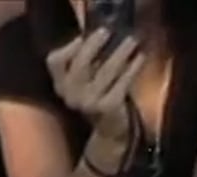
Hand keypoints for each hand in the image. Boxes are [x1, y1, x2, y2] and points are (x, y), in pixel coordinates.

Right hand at [46, 29, 145, 145]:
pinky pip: (122, 82)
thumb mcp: (85, 76)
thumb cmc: (98, 92)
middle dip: (94, 45)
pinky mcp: (108, 107)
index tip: (80, 37)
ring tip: (132, 40)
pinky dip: (133, 68)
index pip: (55, 62)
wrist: (109, 127)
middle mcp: (70, 94)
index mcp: (61, 83)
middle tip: (107, 31)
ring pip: (106, 71)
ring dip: (120, 53)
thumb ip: (86, 57)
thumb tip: (100, 30)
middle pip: (80, 64)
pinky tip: (141, 57)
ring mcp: (89, 103)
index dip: (67, 49)